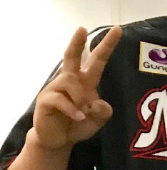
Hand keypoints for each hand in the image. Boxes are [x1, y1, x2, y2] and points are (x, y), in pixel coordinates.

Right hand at [32, 26, 121, 151]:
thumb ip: (103, 111)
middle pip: (72, 56)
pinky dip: (72, 110)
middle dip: (77, 42)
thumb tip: (98, 102)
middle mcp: (70, 81)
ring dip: (79, 97)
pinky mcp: (46, 100)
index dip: (106, 45)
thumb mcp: (98, 120)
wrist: (58, 141)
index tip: (117, 29)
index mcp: (85, 82)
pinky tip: (78, 117)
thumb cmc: (78, 125)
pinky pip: (60, 99)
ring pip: (69, 80)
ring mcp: (55, 89)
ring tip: (82, 112)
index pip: (97, 60)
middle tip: (82, 29)